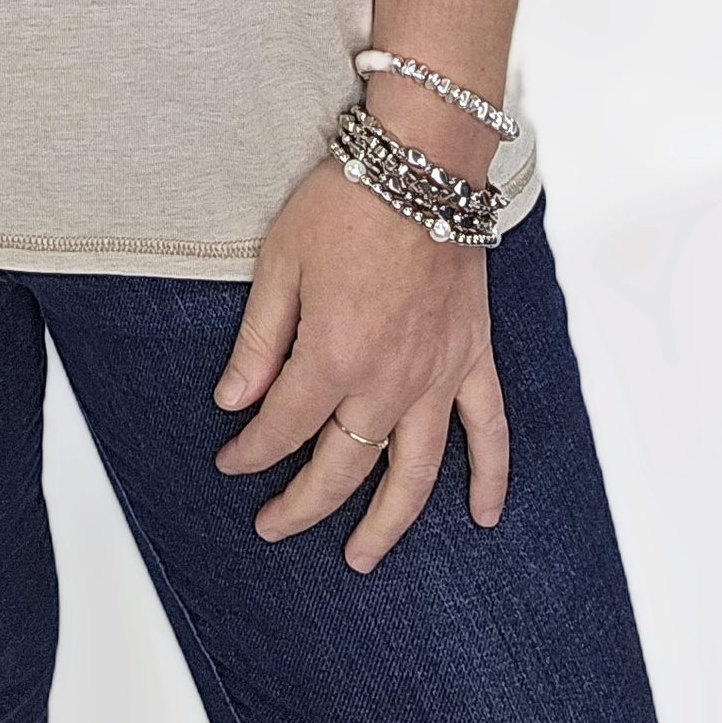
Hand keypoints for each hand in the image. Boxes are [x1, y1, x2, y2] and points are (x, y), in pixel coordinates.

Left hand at [210, 150, 509, 571]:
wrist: (420, 164)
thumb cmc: (346, 202)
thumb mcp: (279, 262)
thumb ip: (259, 340)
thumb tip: (233, 401)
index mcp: (331, 356)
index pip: (282, 427)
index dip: (251, 452)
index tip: (231, 461)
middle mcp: (386, 381)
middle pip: (340, 466)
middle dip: (301, 505)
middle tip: (272, 526)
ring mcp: (436, 376)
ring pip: (413, 474)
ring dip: (387, 524)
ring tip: (361, 559)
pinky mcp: (473, 359)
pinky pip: (488, 432)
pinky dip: (490, 478)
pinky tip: (483, 516)